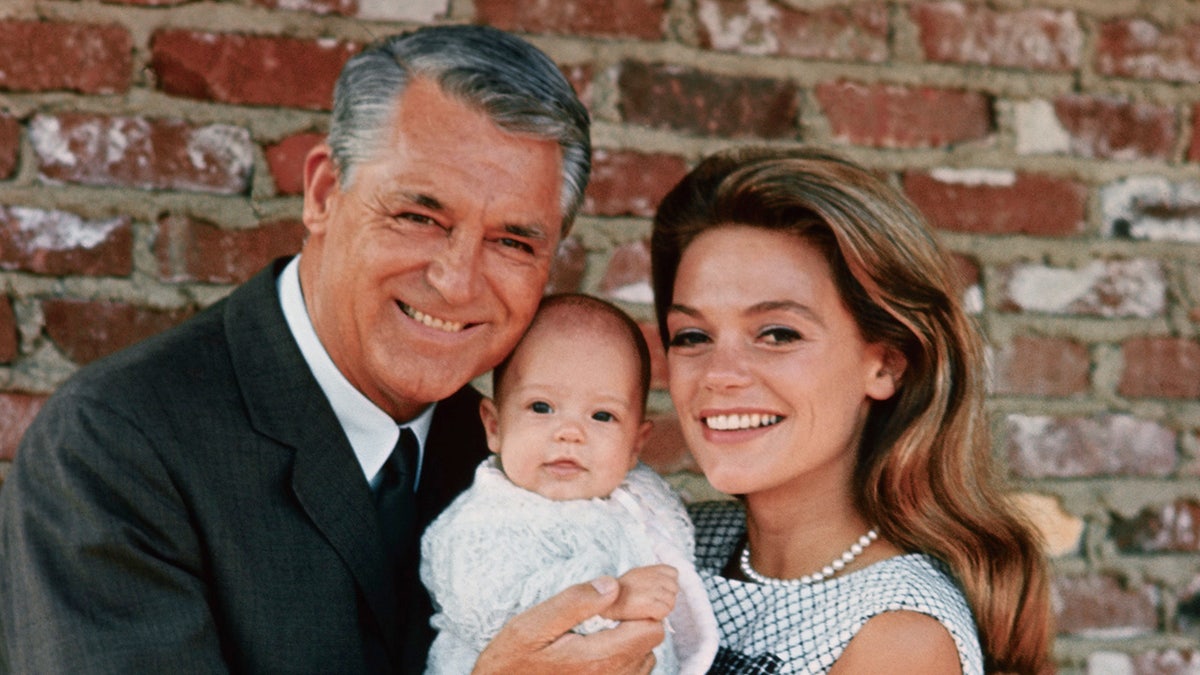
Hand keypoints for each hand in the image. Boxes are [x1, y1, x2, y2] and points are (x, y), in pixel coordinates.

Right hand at [472, 576, 662, 674]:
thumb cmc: (510, 664)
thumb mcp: (531, 626)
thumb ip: (573, 603)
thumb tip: (612, 584)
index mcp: (597, 660)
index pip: (651, 627)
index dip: (640, 605)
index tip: (616, 596)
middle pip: (651, 640)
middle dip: (636, 619)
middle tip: (605, 609)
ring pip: (644, 656)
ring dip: (630, 639)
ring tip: (598, 630)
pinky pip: (632, 671)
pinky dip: (623, 656)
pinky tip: (596, 648)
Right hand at [602, 564, 677, 622]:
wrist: (606, 606)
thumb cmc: (620, 596)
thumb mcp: (635, 578)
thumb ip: (652, 576)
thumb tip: (671, 579)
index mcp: (647, 570)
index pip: (673, 572)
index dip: (668, 584)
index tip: (658, 592)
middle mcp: (649, 577)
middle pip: (674, 588)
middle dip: (666, 597)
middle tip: (653, 603)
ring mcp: (650, 590)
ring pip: (671, 601)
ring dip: (663, 608)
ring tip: (649, 609)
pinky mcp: (647, 604)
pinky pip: (664, 611)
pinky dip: (658, 615)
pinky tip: (647, 614)